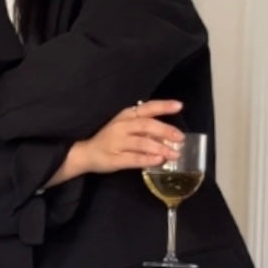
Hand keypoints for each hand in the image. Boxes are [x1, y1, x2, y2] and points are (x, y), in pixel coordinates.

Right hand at [44, 101, 183, 186]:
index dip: (163, 106)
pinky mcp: (115, 159)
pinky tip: (159, 161)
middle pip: (146, 125)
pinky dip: (147, 159)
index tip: (179, 106)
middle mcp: (122, 126)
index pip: (147, 108)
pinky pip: (134, 159)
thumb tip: (170, 134)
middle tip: (180, 138)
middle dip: (165, 131)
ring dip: (160, 148)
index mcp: (127, 115)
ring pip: (142, 143)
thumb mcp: (126, 127)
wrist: (86, 153)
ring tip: (174, 154)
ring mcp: (117, 142)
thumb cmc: (110, 139)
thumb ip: (145, 129)